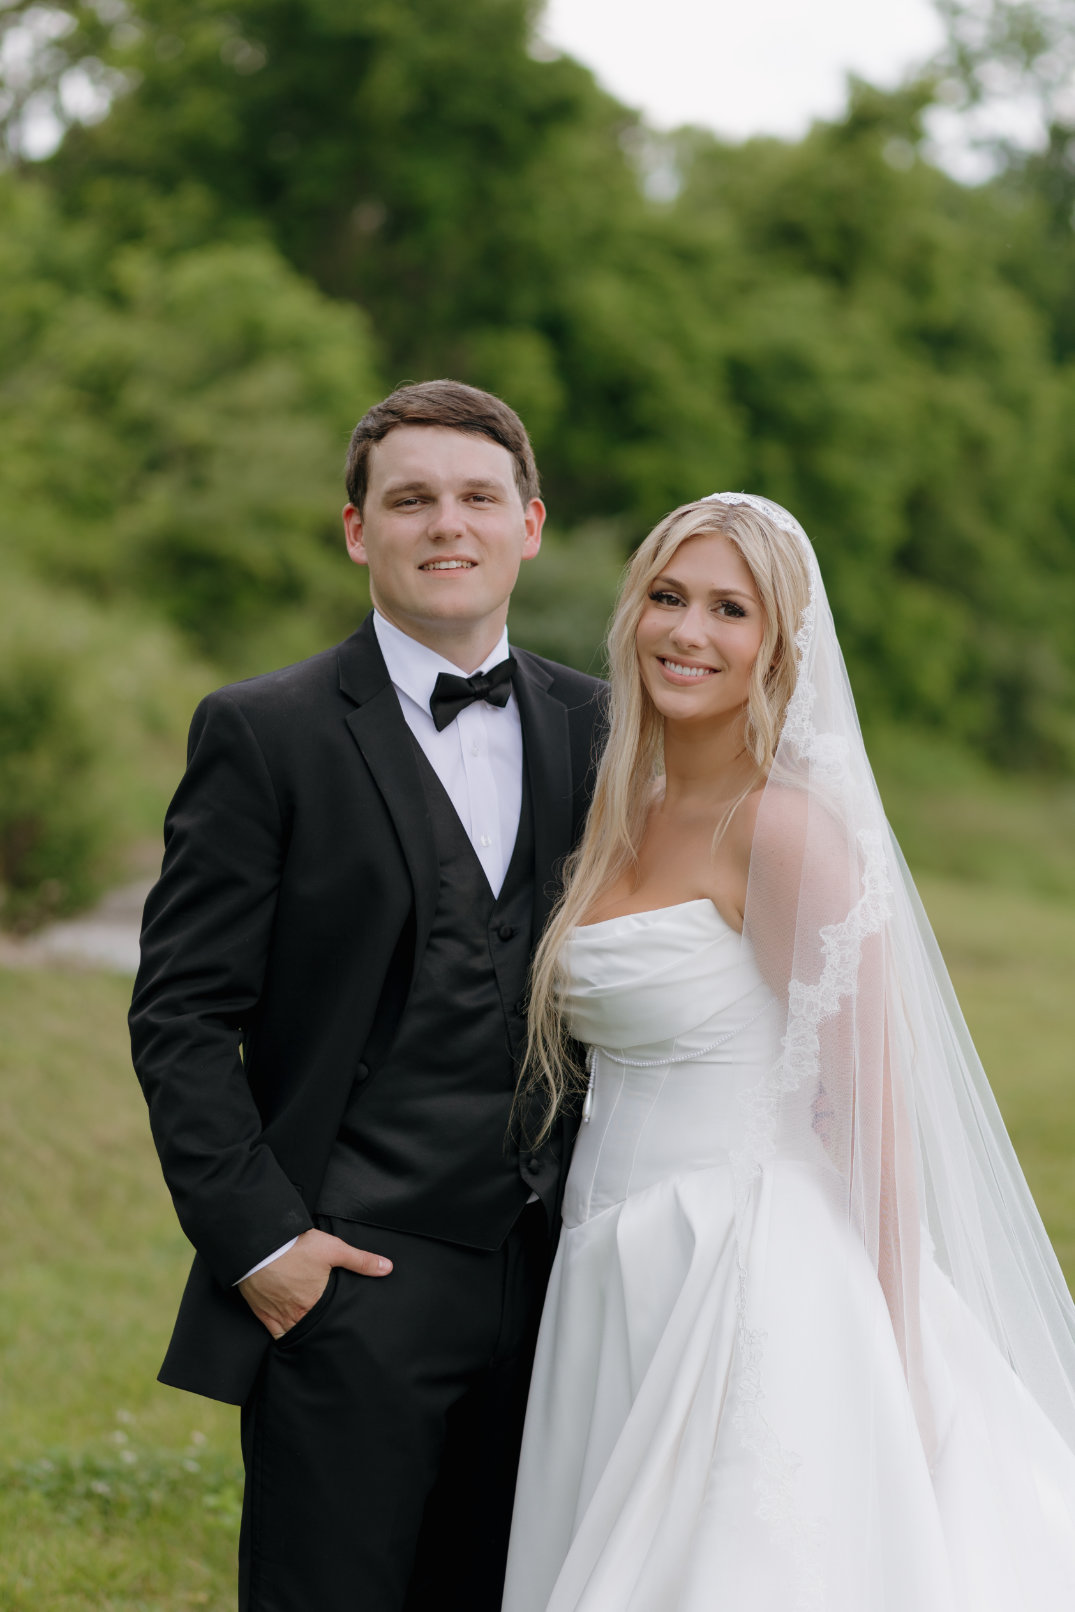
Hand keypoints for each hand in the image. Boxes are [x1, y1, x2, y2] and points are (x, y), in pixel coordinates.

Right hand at [238, 1227, 391, 1338]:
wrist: (259, 1243)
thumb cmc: (296, 1246)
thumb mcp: (334, 1249)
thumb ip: (361, 1261)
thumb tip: (387, 1268)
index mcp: (316, 1303)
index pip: (331, 1322)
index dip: (338, 1325)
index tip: (343, 1327)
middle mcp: (297, 1314)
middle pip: (313, 1330)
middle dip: (322, 1332)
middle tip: (331, 1336)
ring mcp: (278, 1316)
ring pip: (295, 1334)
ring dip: (304, 1334)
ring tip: (314, 1336)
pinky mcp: (262, 1313)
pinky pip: (275, 1334)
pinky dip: (283, 1337)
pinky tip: (290, 1337)